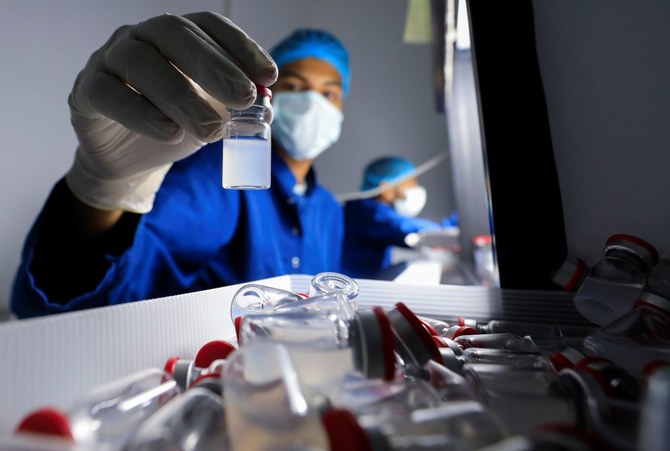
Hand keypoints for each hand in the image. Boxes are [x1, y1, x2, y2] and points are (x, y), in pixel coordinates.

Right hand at [65, 12, 277, 212]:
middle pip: (175, 34)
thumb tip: (267, 110)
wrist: (130, 159)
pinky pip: (108, 93)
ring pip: (140, 62)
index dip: (240, 46)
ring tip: (212, 131)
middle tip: (244, 98)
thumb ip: (237, 113)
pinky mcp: (86, 91)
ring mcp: (109, 60)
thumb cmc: (175, 125)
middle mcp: (142, 37)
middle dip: (214, 66)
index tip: (268, 76)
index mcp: (176, 37)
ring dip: (181, 96)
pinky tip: (170, 133)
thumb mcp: (213, 118)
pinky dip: (141, 114)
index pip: (208, 25)